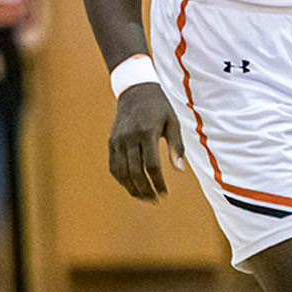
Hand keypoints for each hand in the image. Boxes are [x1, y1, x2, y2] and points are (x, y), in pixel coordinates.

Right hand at [109, 82, 185, 200]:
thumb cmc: (159, 107)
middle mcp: (129, 137)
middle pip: (135, 172)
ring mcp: (118, 140)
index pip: (151, 165)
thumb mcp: (173, 122)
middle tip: (156, 201)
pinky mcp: (111, 142)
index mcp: (147, 132)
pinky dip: (122, 180)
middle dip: (146, 190)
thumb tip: (180, 170)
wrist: (135, 90)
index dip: (158, 183)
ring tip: (145, 199)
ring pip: (122, 172)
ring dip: (133, 189)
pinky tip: (132, 187)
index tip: (165, 194)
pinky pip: (114, 166)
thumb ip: (177, 147)